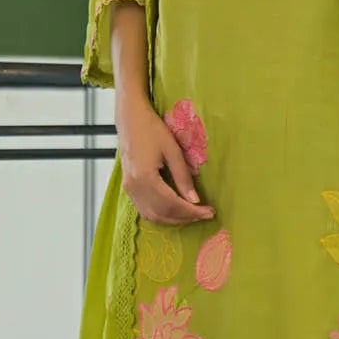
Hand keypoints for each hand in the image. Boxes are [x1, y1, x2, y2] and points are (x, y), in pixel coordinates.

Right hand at [117, 98, 214, 224]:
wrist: (130, 119)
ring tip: (192, 214)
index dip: (192, 211)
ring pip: (152, 215)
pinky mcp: (128, 187)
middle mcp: (134, 187)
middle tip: (205, 214)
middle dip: (185, 217)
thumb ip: (183, 177)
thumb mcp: (172, 150)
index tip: (209, 212)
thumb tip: (195, 200)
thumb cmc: (152, 129)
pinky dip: (161, 215)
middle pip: (162, 214)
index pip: (172, 204)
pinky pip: (144, 209)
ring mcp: (129, 188)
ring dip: (173, 219)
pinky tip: (175, 210)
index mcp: (145, 177)